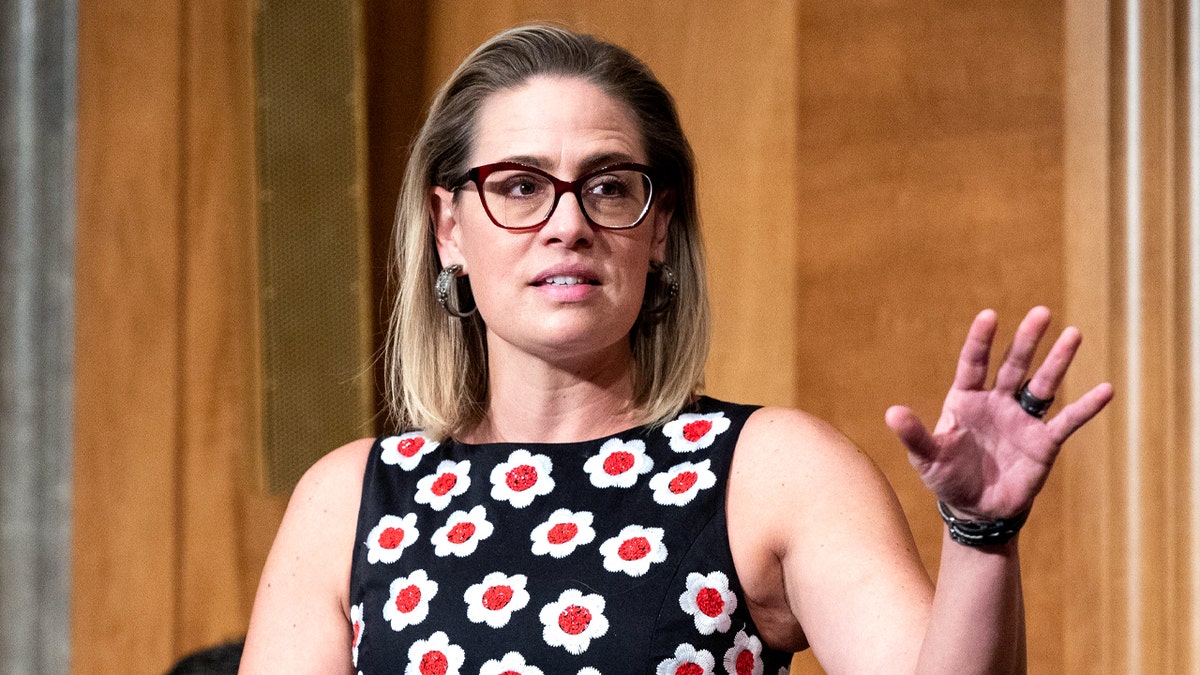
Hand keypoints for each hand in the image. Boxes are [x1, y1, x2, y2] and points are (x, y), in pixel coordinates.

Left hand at [884, 307, 1113, 519]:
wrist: (977, 510)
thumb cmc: (948, 479)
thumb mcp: (927, 458)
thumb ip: (914, 435)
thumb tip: (892, 413)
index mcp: (966, 400)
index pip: (974, 363)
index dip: (981, 340)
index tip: (989, 315)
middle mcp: (996, 402)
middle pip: (1013, 364)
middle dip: (1027, 339)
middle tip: (1041, 312)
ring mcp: (1022, 420)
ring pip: (1043, 384)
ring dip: (1058, 361)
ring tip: (1073, 334)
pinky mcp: (1044, 442)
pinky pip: (1067, 421)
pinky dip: (1086, 407)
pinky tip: (1106, 389)